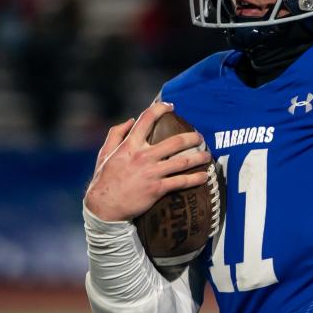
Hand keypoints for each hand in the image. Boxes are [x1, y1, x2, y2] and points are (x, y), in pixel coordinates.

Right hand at [84, 102, 209, 221]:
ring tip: (207, 155)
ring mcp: (152, 172)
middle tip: (199, 137)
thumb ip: (116, 133)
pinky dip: (195, 179)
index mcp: (130, 145)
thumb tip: (131, 120)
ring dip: (199, 157)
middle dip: (192, 137)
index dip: (160, 109)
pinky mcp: (157, 188)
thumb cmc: (104, 179)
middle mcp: (143, 156)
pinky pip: (181, 182)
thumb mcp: (105, 153)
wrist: (105, 206)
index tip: (171, 107)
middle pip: (175, 142)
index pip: (147, 119)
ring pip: (183, 161)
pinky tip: (204, 176)